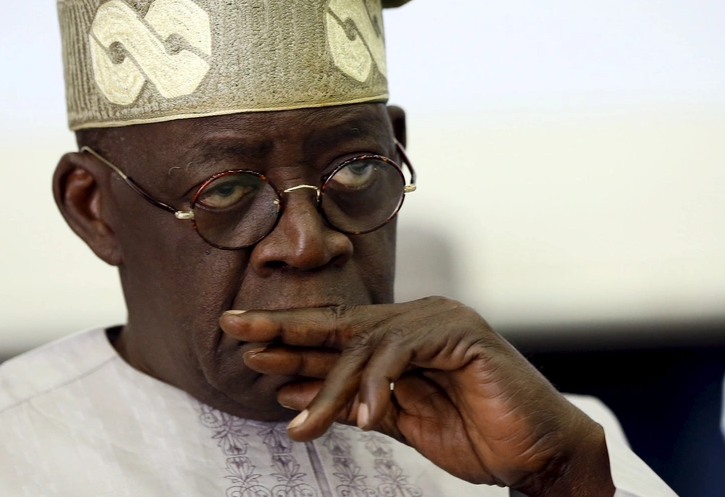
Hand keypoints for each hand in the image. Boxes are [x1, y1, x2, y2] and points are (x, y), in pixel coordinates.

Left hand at [220, 298, 614, 495]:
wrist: (540, 454)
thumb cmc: (477, 436)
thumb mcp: (398, 422)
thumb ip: (351, 403)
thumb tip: (293, 392)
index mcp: (401, 337)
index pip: (336, 335)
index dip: (290, 340)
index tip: (246, 346)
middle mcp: (415, 319)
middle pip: (339, 322)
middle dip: (284, 327)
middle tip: (234, 327)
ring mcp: (438, 319)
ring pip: (364, 345)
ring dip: (327, 386)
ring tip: (300, 428)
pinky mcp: (460, 332)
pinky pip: (401, 353)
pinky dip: (378, 386)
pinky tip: (364, 416)